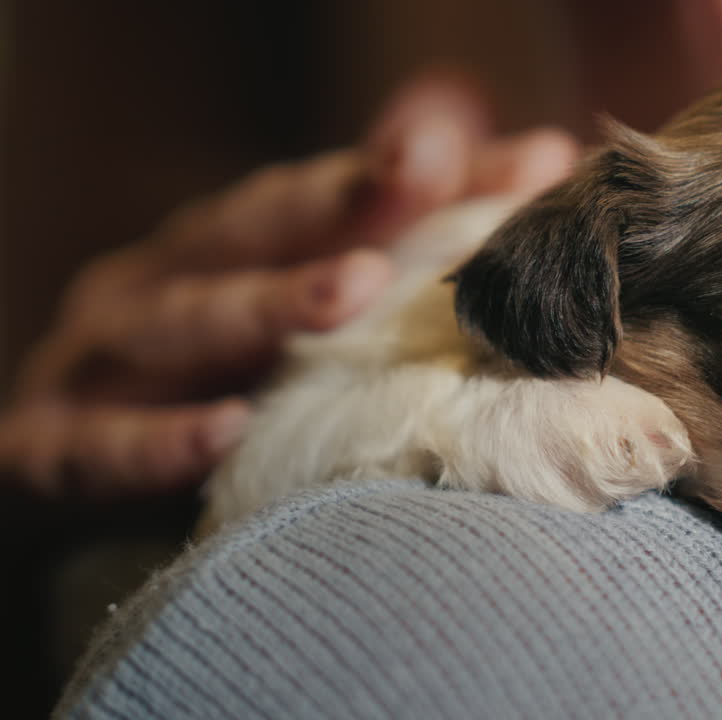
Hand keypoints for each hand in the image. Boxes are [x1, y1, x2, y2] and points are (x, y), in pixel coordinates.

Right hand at [0, 72, 579, 498]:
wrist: (64, 467)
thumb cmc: (205, 380)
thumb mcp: (294, 315)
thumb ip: (400, 240)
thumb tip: (531, 159)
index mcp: (232, 246)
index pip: (340, 195)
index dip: (427, 173)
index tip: (532, 159)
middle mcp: (168, 278)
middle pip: (259, 228)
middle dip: (343, 197)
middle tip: (426, 170)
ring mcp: (103, 355)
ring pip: (183, 320)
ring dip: (267, 303)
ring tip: (357, 289)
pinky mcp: (50, 442)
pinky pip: (99, 443)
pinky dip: (157, 438)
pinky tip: (226, 433)